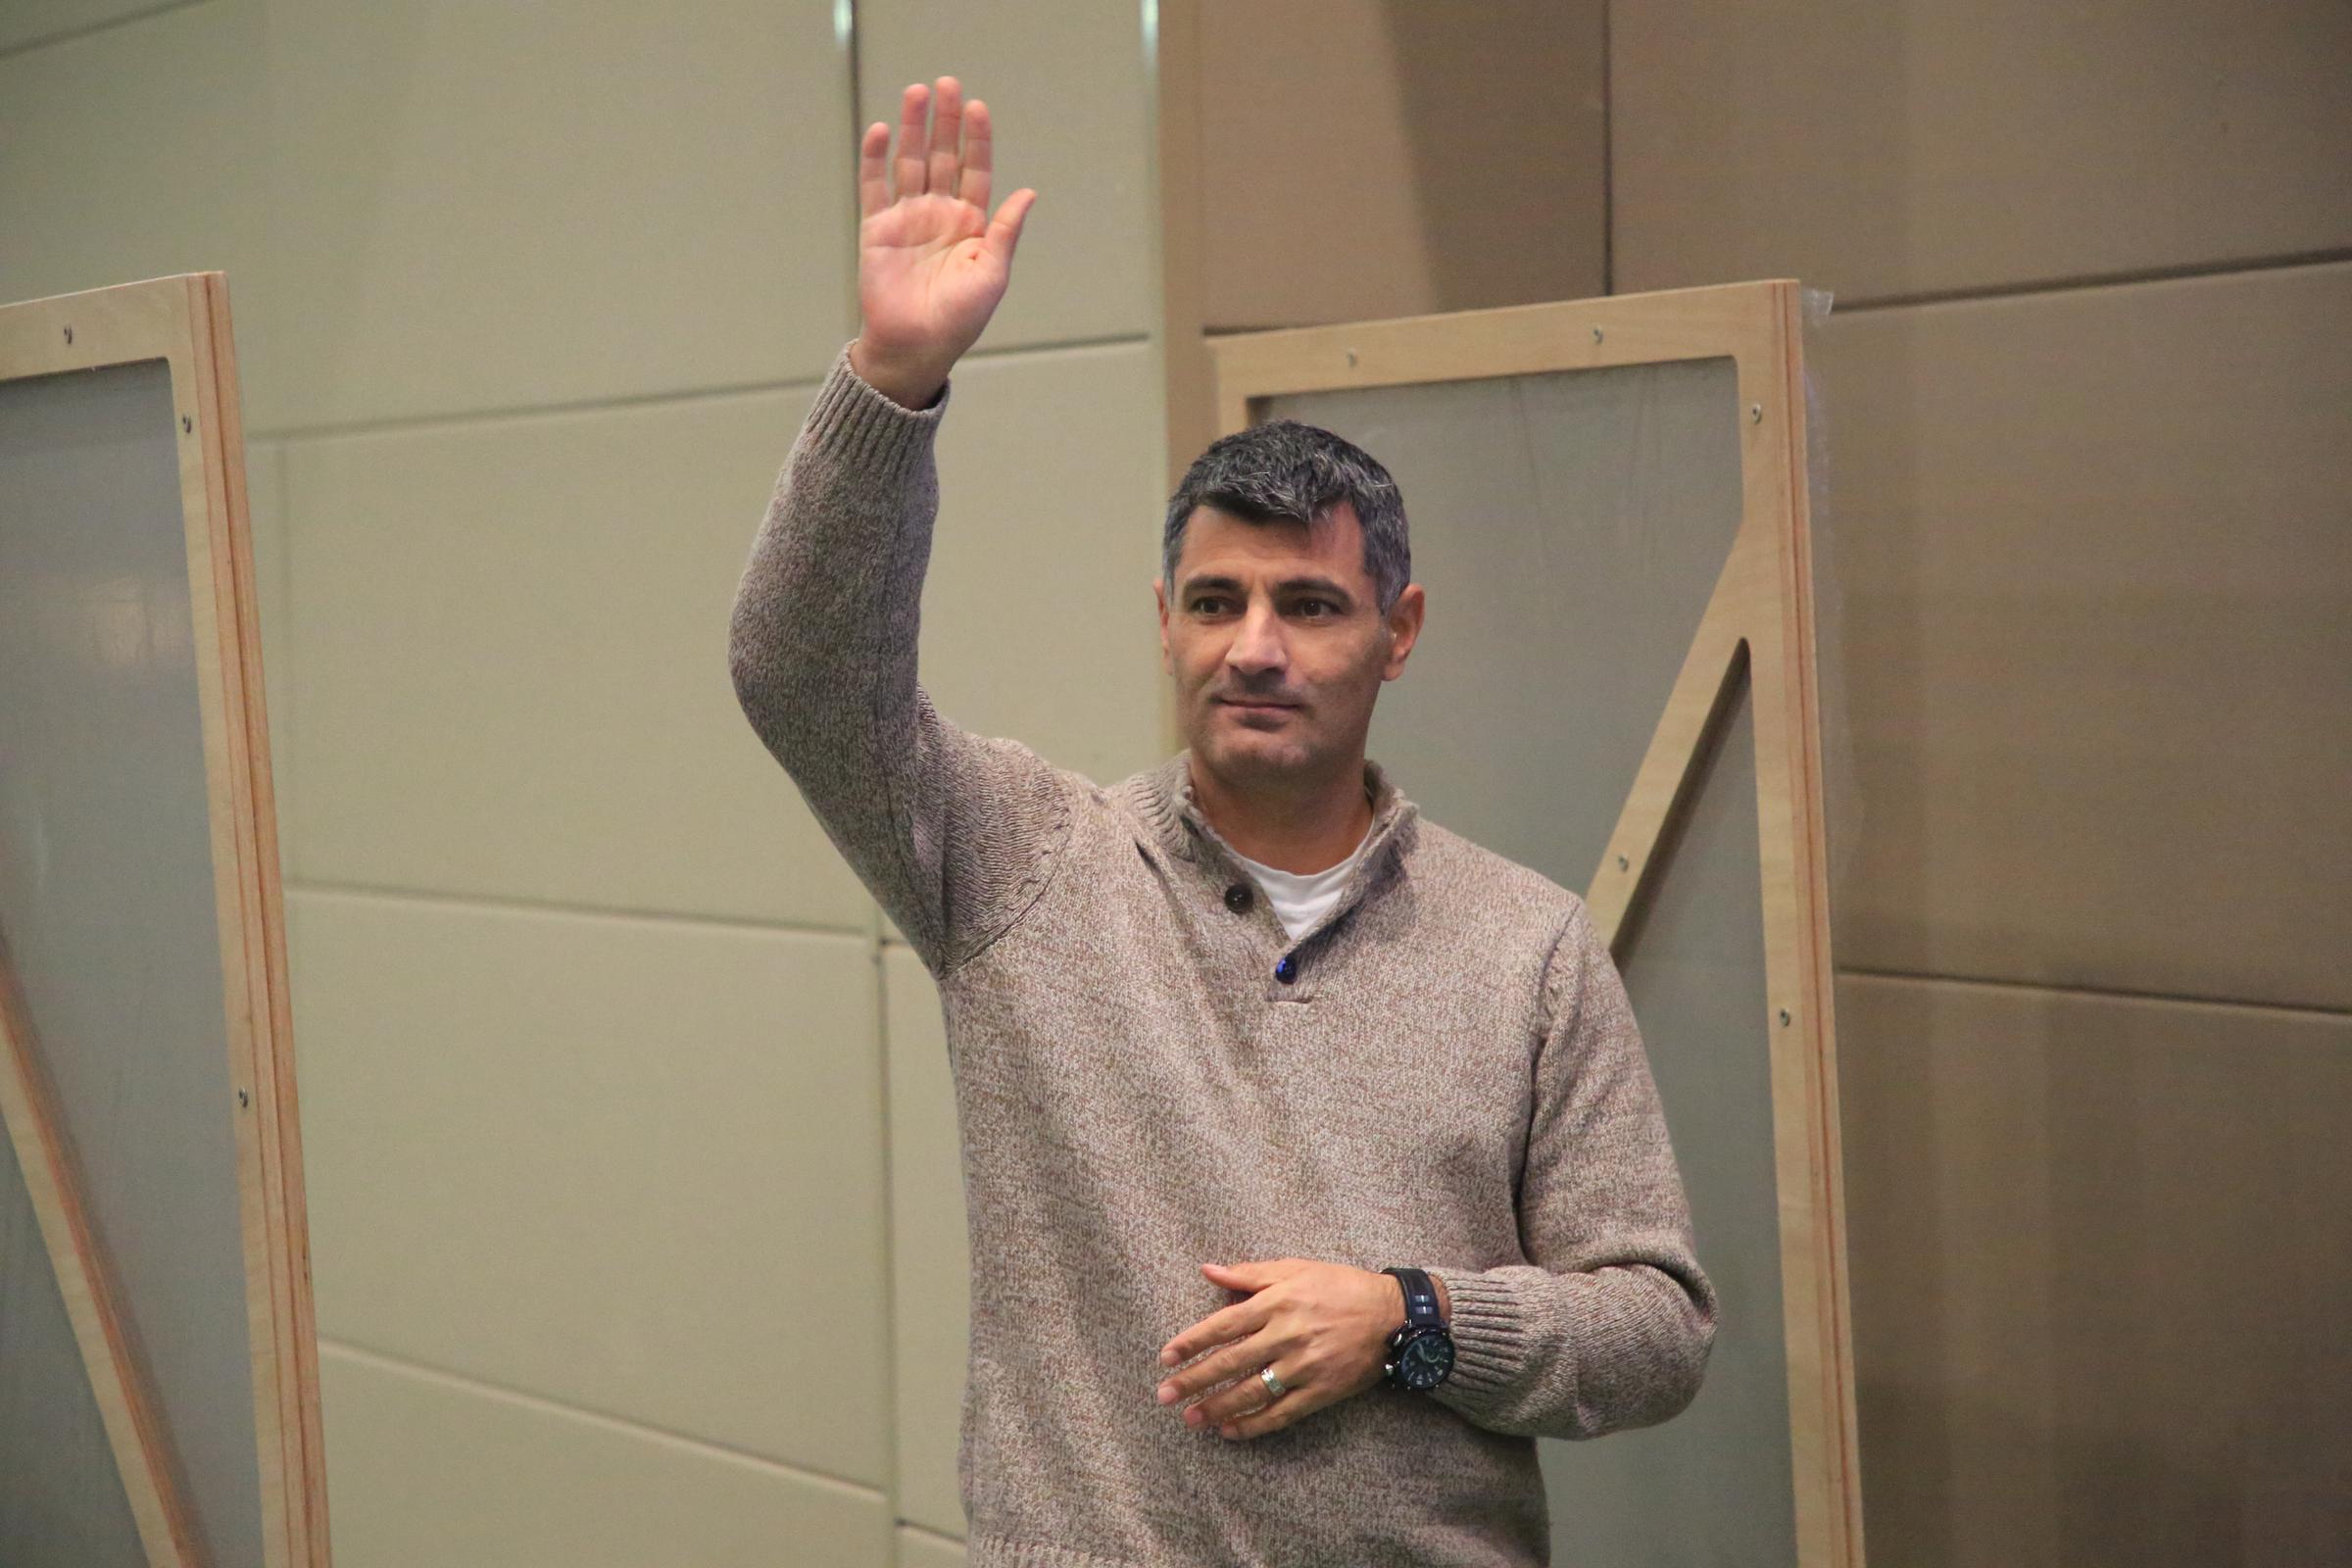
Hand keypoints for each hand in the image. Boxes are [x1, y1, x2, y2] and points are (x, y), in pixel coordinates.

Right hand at [851, 76, 1037, 408]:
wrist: (916, 346)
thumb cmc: (960, 318)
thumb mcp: (993, 274)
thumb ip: (1006, 231)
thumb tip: (1028, 192)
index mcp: (972, 224)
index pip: (975, 170)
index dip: (977, 139)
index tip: (977, 108)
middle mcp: (940, 215)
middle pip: (942, 156)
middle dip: (945, 121)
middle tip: (947, 84)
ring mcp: (908, 219)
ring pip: (910, 162)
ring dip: (914, 128)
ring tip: (917, 92)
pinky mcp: (878, 229)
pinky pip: (876, 187)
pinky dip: (877, 158)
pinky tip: (884, 131)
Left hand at [1152, 1258, 1415, 1440]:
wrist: (1392, 1315)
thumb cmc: (1340, 1286)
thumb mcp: (1296, 1268)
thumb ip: (1250, 1273)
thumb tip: (1209, 1270)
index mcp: (1277, 1302)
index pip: (1223, 1325)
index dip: (1192, 1342)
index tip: (1166, 1357)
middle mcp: (1286, 1335)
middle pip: (1230, 1362)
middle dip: (1194, 1380)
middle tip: (1165, 1396)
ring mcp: (1303, 1366)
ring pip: (1251, 1392)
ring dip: (1217, 1407)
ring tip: (1191, 1418)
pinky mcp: (1320, 1391)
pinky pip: (1281, 1413)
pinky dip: (1254, 1425)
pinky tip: (1230, 1431)